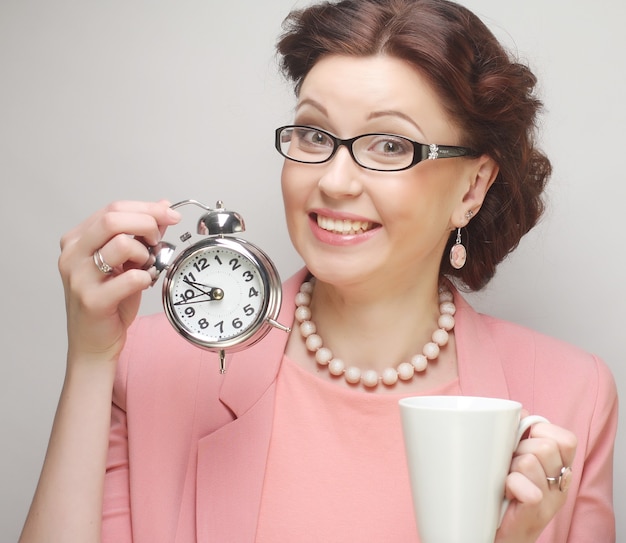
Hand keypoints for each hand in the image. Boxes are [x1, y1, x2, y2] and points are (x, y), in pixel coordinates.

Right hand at [58, 200, 180, 364]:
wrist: (94, 343)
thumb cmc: (109, 303)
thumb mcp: (126, 262)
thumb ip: (140, 234)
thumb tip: (162, 207)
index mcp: (77, 240)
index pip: (113, 209)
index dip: (146, 208)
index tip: (170, 214)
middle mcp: (72, 255)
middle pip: (112, 219)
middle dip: (146, 223)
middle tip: (159, 240)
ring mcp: (79, 277)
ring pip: (120, 244)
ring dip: (144, 253)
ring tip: (146, 266)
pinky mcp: (92, 300)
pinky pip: (129, 278)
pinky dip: (145, 277)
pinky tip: (144, 283)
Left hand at [496, 419, 577, 542]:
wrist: (497, 532)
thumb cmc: (505, 492)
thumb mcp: (517, 459)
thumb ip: (521, 435)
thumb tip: (516, 412)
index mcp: (560, 468)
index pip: (566, 439)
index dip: (540, 432)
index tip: (522, 441)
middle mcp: (560, 484)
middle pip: (545, 446)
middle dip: (519, 449)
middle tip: (509, 465)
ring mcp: (550, 501)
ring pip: (530, 461)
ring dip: (510, 467)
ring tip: (505, 479)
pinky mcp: (535, 514)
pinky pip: (527, 488)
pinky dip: (511, 484)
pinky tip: (505, 492)